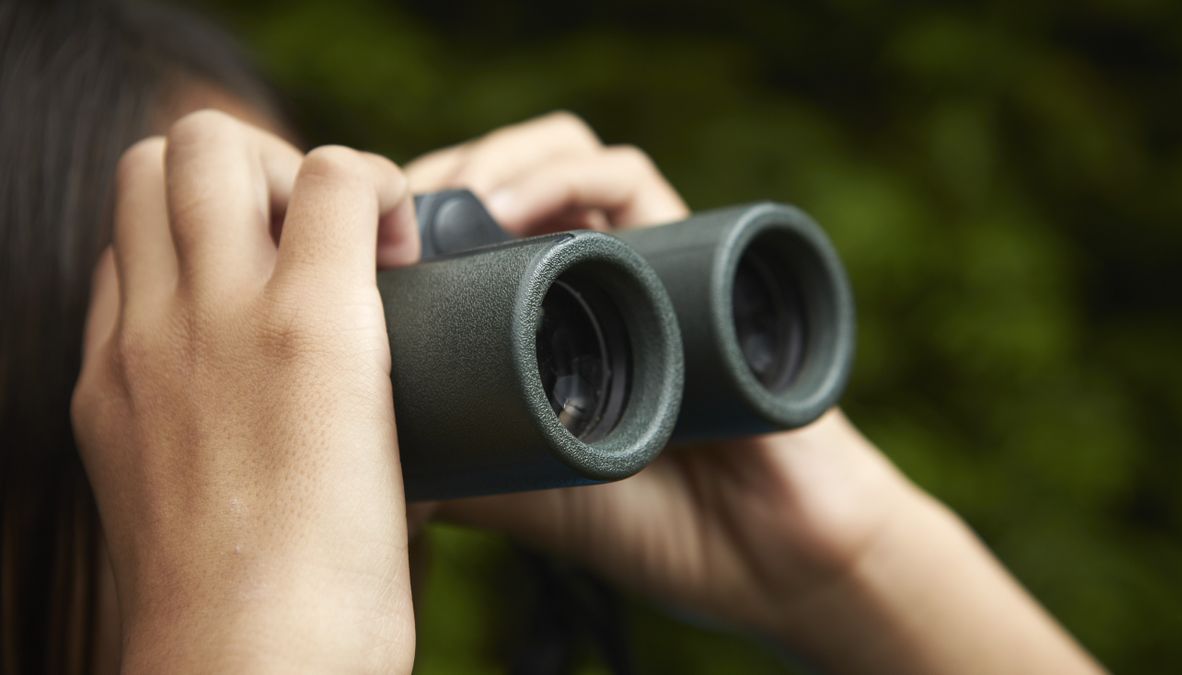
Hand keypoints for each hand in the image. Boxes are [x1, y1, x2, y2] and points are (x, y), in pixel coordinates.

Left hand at [72, 110, 418, 672]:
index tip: (396, 247)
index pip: (336, 169)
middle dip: (274, 161)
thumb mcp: (409, 447)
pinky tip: (206, 324)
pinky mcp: (99, 391)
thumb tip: (382, 313)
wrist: (251, 667)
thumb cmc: (350, 582)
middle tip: (310, 228)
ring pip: (138, 181)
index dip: (380, 185)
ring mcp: (140, 350)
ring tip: (253, 256)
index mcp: (317, 331)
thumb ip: (389, 354)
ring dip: (204, 194)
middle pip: (207, 141)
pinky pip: (114, 273)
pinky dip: (162, 266)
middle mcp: (215, 319)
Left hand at [406, 113, 1101, 674]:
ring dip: (493, 158)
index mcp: (541, 317)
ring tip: (450, 205)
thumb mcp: (514, 488)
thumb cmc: (645, 526)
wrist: (759, 551)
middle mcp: (586, 274)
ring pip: (557, 152)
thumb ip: (447, 456)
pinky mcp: (691, 248)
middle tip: (389, 219)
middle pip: (498, 178)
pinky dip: (566, 170)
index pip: (459, 232)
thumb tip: (352, 432)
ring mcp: (638, 256)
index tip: (355, 247)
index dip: (402, 223)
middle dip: (436, 180)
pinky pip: (627, 175)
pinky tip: (510, 208)